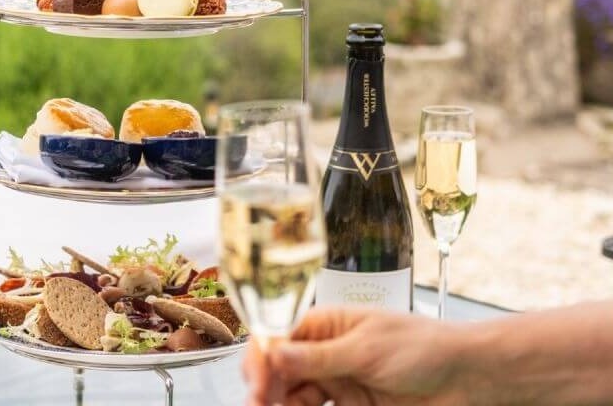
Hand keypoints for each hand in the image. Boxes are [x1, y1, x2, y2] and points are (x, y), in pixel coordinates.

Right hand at [244, 308, 464, 405]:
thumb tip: (275, 352)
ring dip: (280, 405)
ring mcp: (337, 381)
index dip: (262, 358)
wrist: (466, 379)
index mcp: (327, 325)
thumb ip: (321, 356)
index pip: (279, 337)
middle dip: (266, 388)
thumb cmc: (424, 348)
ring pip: (294, 396)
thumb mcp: (367, 349)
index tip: (256, 384)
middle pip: (281, 371)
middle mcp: (326, 352)